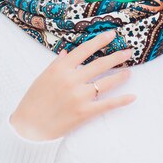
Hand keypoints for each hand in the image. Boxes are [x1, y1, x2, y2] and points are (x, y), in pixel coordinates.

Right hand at [9, 30, 135, 140]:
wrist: (29, 128)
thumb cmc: (34, 101)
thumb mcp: (43, 77)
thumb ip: (57, 64)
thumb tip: (68, 53)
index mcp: (61, 68)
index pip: (84, 49)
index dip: (100, 41)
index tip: (112, 35)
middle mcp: (72, 79)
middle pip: (99, 64)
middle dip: (117, 57)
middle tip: (129, 52)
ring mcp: (79, 96)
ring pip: (106, 82)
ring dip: (120, 76)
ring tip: (129, 72)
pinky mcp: (84, 113)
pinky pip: (107, 104)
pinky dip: (121, 100)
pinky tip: (132, 96)